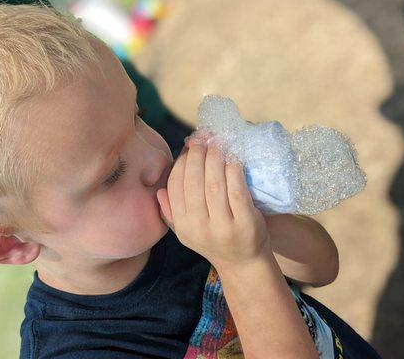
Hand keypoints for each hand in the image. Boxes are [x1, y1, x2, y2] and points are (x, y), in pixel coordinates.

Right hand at [156, 133, 270, 267]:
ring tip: (218, 144)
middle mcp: (198, 227)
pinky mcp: (245, 223)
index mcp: (182, 225)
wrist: (243, 264)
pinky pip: (236, 191)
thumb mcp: (188, 232)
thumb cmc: (216, 241)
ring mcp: (222, 226)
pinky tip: (233, 160)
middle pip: (194, 181)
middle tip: (204, 138)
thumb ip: (172, 212)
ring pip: (214, 183)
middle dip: (198, 154)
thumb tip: (158, 191)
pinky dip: (233, 171)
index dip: (181, 162)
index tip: (189, 146)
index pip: (176, 185)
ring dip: (215, 158)